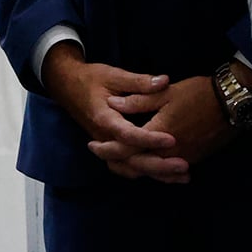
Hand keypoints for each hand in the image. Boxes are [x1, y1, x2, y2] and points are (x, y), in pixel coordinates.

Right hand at [40, 45, 181, 180]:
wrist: (67, 87)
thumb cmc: (91, 79)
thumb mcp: (113, 74)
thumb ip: (139, 81)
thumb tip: (163, 81)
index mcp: (104, 118)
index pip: (127, 134)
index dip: (149, 138)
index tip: (172, 139)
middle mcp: (103, 138)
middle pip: (130, 160)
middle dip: (158, 166)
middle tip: (184, 166)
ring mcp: (106, 146)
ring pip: (129, 169)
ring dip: (155, 174)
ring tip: (181, 176)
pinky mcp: (110, 149)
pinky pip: (126, 168)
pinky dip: (145, 173)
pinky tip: (165, 175)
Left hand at [93, 75, 233, 182]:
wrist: (231, 103)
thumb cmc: (198, 93)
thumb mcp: (166, 91)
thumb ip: (139, 100)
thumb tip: (113, 104)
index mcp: (160, 133)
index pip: (127, 149)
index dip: (107, 149)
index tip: (92, 145)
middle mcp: (171, 152)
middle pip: (137, 165)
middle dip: (116, 161)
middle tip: (99, 154)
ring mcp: (183, 158)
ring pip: (151, 171)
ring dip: (133, 167)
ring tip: (116, 160)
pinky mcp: (193, 159)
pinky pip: (166, 171)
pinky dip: (151, 169)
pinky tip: (143, 164)